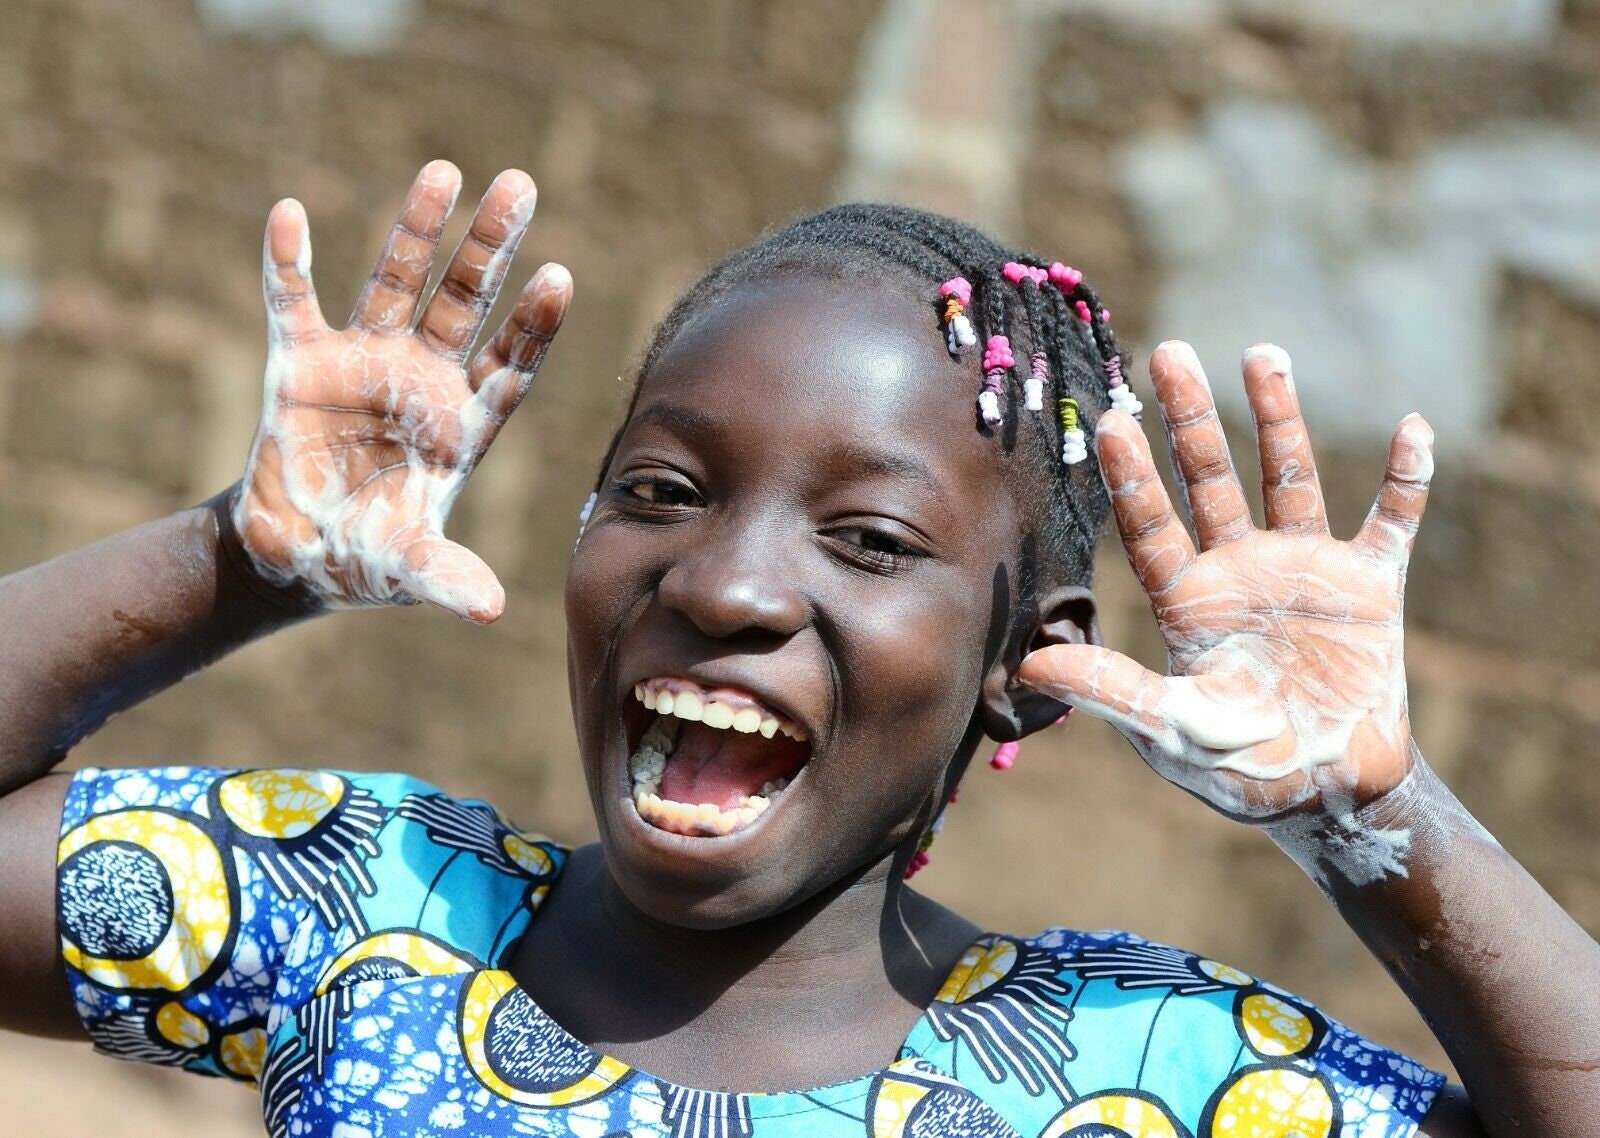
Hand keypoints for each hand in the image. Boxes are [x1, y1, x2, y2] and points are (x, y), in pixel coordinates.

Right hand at [232, 160, 570, 623]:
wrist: (300, 554)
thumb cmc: (370, 560)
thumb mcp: (409, 569)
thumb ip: (447, 576)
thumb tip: (491, 610)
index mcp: (464, 425)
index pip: (510, 363)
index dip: (533, 324)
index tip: (559, 277)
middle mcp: (424, 382)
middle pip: (467, 303)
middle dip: (490, 247)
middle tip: (521, 184)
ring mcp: (365, 364)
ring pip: (398, 283)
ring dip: (416, 230)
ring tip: (444, 171)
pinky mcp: (302, 362)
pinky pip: (295, 302)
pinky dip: (290, 263)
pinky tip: (290, 214)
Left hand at [1019, 341, 1434, 822]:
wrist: (1328, 792)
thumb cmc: (1239, 768)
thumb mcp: (1172, 731)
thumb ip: (1113, 691)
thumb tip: (1031, 665)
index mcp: (1187, 601)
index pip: (1150, 526)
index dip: (1132, 476)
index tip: (1112, 419)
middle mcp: (1240, 570)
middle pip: (1209, 479)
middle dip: (1190, 418)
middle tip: (1170, 352)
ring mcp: (1306, 569)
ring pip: (1289, 477)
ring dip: (1279, 418)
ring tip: (1260, 353)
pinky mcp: (1371, 585)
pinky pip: (1391, 521)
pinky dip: (1406, 480)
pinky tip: (1411, 429)